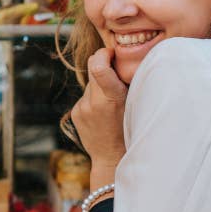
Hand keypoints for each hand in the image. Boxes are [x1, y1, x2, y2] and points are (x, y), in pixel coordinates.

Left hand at [70, 48, 127, 179]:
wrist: (111, 158)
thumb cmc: (130, 130)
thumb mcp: (136, 105)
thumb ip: (128, 83)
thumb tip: (125, 59)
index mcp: (111, 99)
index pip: (98, 66)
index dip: (104, 53)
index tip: (112, 53)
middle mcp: (92, 102)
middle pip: (92, 66)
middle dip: (103, 63)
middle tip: (115, 68)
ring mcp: (81, 108)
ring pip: (90, 83)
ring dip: (100, 85)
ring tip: (111, 101)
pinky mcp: (74, 113)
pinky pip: (85, 96)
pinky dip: (94, 98)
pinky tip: (102, 112)